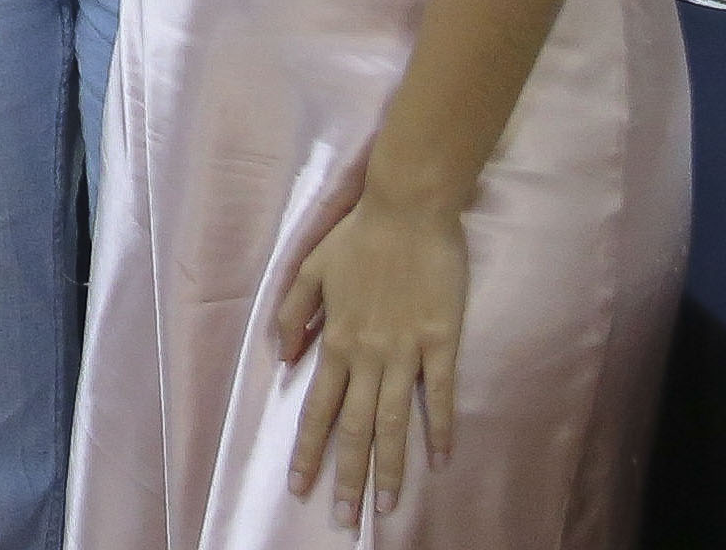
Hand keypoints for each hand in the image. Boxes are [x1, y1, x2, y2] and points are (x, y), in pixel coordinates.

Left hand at [271, 154, 467, 518]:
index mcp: (334, 339)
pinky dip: (439, 429)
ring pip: (393, 421)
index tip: (299, 486)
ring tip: (385, 506)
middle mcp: (366, 354)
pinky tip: (440, 460)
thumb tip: (284, 359)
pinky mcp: (441, 341)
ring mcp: (405, 351)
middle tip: (343, 518)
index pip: (316, 408)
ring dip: (389, 466)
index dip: (308, 450)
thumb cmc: (358, 236)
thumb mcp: (309, 270)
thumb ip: (292, 314)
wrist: (408, 207)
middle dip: (346, 475)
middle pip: (354, 427)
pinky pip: (439, 394)